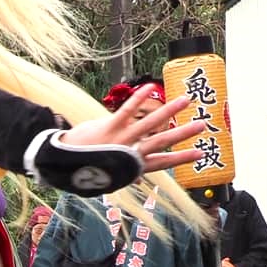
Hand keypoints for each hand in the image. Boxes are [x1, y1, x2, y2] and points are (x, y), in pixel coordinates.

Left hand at [57, 86, 209, 173]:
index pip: (163, 162)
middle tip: (202, 125)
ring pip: (150, 123)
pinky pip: (127, 110)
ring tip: (186, 100)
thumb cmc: (86, 171)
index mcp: (133, 166)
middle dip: (184, 133)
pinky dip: (139, 98)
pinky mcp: (110, 126)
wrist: (63, 163)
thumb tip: (139, 177)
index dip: (182, 158)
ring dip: (170, 111)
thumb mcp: (109, 178)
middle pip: (162, 141)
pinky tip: (151, 87)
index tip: (200, 153)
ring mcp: (121, 138)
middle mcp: (130, 151)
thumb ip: (126, 174)